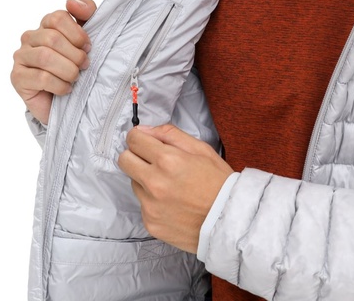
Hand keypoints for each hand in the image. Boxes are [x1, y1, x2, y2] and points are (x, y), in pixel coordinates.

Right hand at [10, 0, 96, 124]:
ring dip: (68, 70)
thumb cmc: (77, 66)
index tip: (88, 47)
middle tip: (84, 66)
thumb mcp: (87, 38)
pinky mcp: (17, 78)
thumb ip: (87, 13)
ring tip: (75, 78)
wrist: (67, 101)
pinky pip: (41, 78)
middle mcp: (29, 37)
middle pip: (52, 38)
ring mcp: (20, 57)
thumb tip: (71, 2)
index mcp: (46, 25)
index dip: (77, 33)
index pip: (58, 17)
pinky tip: (65, 89)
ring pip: (45, 57)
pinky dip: (60, 85)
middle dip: (75, 55)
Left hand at [118, 125, 233, 253]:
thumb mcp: (201, 149)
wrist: (229, 221)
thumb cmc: (218, 182)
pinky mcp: (150, 223)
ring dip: (145, 180)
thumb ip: (170, 134)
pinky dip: (152, 201)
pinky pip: (142, 204)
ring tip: (169, 185)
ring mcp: (150, 206)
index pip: (133, 140)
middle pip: (124, 160)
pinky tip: (172, 202)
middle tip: (151, 160)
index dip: (139, 137)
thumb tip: (144, 130)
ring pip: (133, 182)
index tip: (145, 141)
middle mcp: (154, 183)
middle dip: (134, 155)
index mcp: (167, 161)